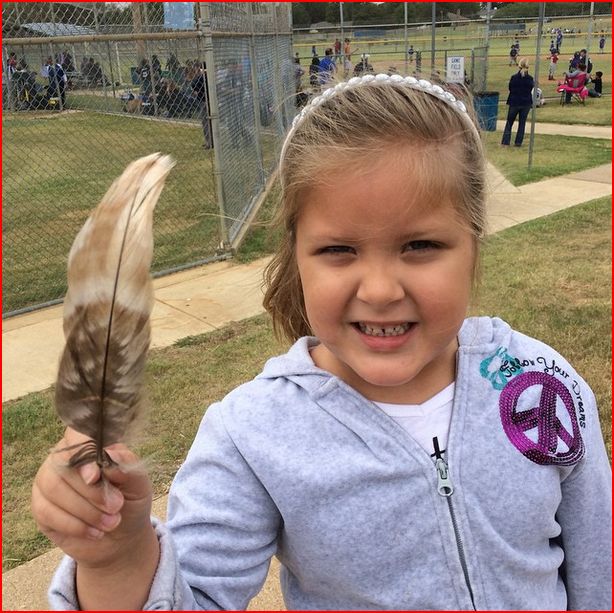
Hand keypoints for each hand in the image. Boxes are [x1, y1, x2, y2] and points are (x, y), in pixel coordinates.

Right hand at [31, 427, 152, 569]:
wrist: (122, 536)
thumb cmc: (130, 501)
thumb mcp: (139, 483)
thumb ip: (127, 465)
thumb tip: (110, 455)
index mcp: (90, 444)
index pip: (77, 434)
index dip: (83, 452)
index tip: (96, 476)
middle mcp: (64, 458)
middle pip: (63, 465)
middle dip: (92, 491)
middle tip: (117, 507)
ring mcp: (48, 481)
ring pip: (53, 488)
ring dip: (85, 510)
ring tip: (111, 522)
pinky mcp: (41, 508)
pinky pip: (47, 512)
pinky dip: (74, 525)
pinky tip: (94, 532)